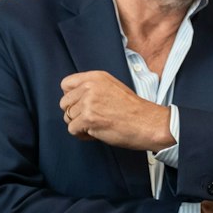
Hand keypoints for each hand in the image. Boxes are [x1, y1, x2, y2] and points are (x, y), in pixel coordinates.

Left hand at [59, 72, 174, 149]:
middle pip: (64, 103)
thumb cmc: (134, 110)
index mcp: (96, 77)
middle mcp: (90, 87)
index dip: (71, 97)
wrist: (148, 123)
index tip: (81, 105)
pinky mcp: (89, 119)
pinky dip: (82, 135)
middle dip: (75, 113)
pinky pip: (72, 130)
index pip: (66, 84)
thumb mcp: (113, 88)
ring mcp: (88, 103)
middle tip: (91, 118)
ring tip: (96, 126)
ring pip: (68, 117)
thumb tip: (75, 99)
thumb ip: (93, 89)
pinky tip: (96, 133)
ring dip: (79, 125)